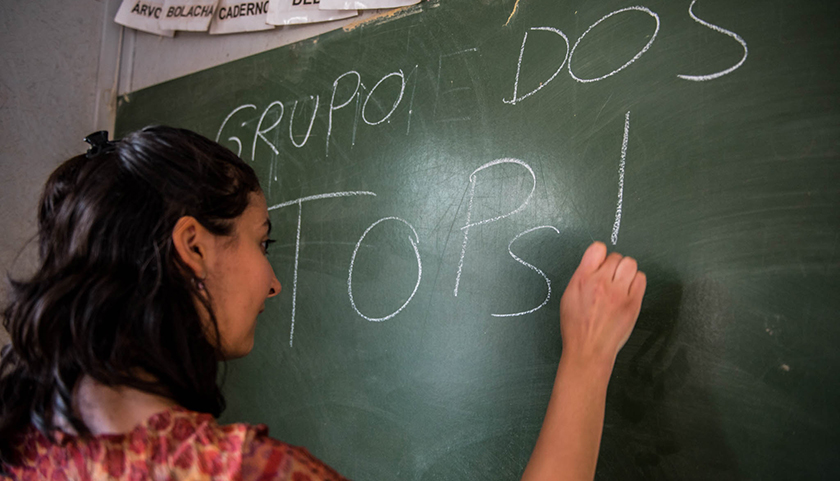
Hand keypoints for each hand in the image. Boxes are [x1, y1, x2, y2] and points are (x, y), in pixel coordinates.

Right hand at [559, 242, 645, 367]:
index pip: (597, 249)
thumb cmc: (576, 325)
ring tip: (620, 283)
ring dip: (626, 271)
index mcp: (582, 279)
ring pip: (631, 264)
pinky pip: (641, 278)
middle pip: (617, 256)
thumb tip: (596, 262)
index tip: (600, 263)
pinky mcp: (633, 303)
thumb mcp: (569, 296)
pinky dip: (636, 281)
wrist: (589, 349)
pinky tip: (628, 291)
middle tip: (610, 279)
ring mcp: (619, 293)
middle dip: (613, 265)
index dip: (600, 255)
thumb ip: (583, 276)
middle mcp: (601, 283)